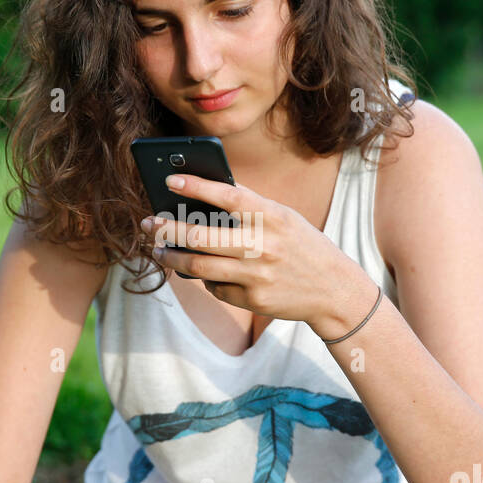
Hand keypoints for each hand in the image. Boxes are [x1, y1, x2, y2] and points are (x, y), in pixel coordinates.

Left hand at [140, 173, 376, 340]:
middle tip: (149, 224)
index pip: (228, 196)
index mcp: (272, 217)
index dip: (196, 187)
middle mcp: (263, 245)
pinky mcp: (254, 301)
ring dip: (173, 259)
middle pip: (201, 236)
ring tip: (160, 250)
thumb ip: (250, 207)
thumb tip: (202, 195)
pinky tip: (205, 273)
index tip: (169, 181)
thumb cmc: (301, 245)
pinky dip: (205, 280)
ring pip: (199, 268)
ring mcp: (257, 276)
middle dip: (168, 230)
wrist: (333, 289)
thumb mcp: (283, 218)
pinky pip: (216, 288)